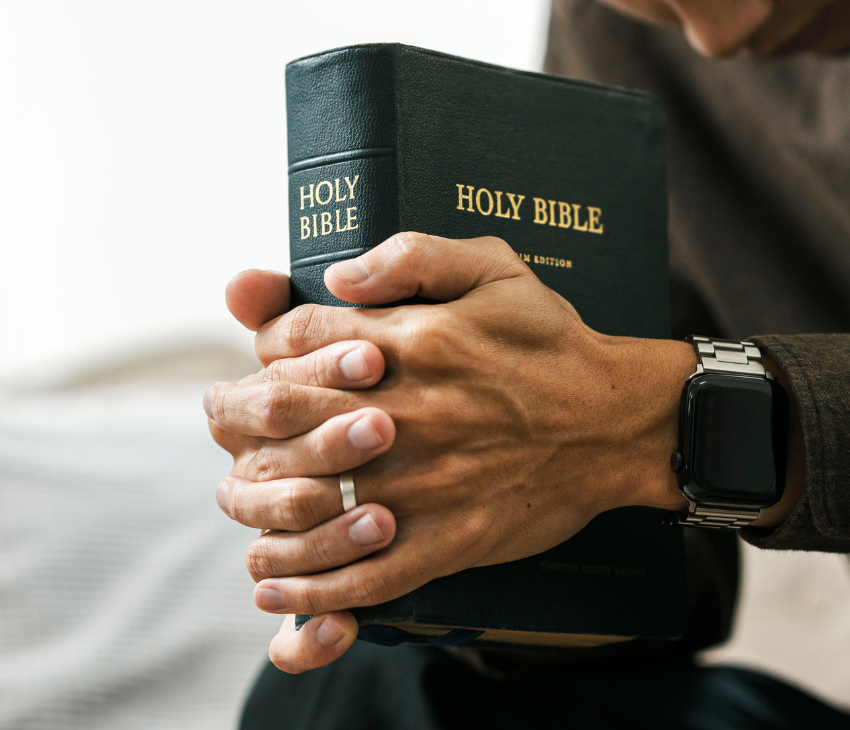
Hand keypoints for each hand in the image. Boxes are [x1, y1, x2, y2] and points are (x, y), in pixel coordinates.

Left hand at [206, 233, 694, 671]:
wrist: (619, 422)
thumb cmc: (551, 340)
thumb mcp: (493, 267)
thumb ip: (411, 257)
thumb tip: (335, 275)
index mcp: (414, 339)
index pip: (296, 337)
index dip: (265, 345)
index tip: (265, 358)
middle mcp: (410, 410)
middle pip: (285, 413)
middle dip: (241, 418)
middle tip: (230, 428)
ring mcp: (427, 481)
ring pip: (311, 498)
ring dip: (259, 508)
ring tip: (242, 507)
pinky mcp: (450, 538)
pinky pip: (364, 573)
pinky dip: (313, 589)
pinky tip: (279, 591)